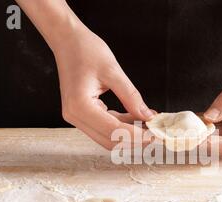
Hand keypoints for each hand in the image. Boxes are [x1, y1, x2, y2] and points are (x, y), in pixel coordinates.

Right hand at [54, 26, 154, 149]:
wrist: (66, 40)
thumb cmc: (85, 50)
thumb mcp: (113, 71)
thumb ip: (131, 97)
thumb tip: (147, 116)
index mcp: (80, 106)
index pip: (113, 131)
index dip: (136, 136)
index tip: (155, 135)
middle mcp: (74, 116)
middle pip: (109, 140)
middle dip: (134, 140)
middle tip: (155, 133)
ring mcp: (76, 116)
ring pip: (107, 136)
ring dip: (129, 133)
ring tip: (149, 124)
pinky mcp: (81, 114)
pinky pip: (104, 126)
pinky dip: (121, 125)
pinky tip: (137, 117)